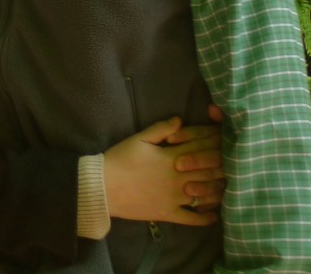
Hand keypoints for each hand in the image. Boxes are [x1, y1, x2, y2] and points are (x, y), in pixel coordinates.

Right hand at [104, 116, 224, 225]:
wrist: (105, 187)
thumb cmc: (120, 158)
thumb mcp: (139, 138)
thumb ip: (161, 128)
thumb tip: (180, 120)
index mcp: (171, 157)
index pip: (199, 147)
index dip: (214, 142)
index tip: (225, 138)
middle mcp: (178, 178)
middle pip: (208, 171)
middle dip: (222, 164)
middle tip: (234, 161)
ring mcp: (175, 198)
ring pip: (205, 194)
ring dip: (218, 189)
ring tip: (227, 185)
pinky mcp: (169, 213)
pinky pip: (192, 219)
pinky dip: (205, 218)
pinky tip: (214, 214)